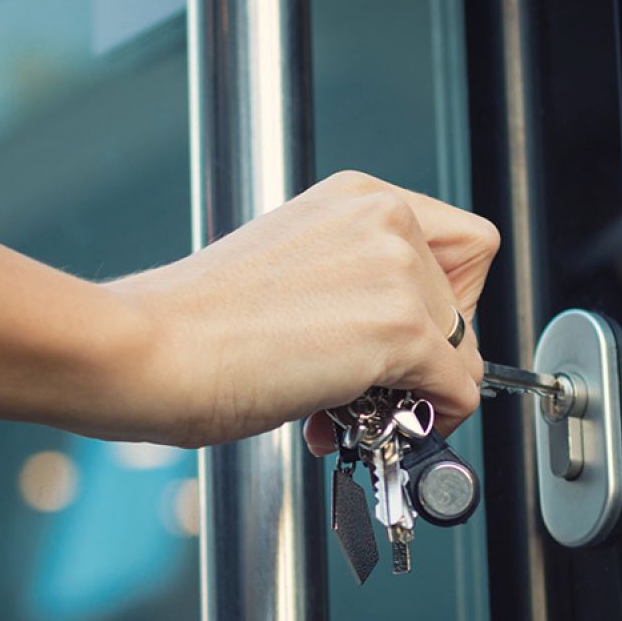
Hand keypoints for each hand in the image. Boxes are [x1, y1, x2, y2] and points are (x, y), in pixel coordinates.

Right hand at [108, 170, 498, 448]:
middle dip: (429, 354)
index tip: (411, 337)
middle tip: (377, 385)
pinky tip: (358, 423)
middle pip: (468, 299)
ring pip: (464, 351)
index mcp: (356, 198)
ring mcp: (395, 269)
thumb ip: (354, 288)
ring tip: (348, 410)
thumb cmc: (195, 323)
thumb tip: (395, 343)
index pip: (458, 244)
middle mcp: (383, 218)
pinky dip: (427, 420)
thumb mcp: (292, 273)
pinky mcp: (400, 328)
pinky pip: (458, 391)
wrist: (153, 351)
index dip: (444, 301)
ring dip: (417, 393)